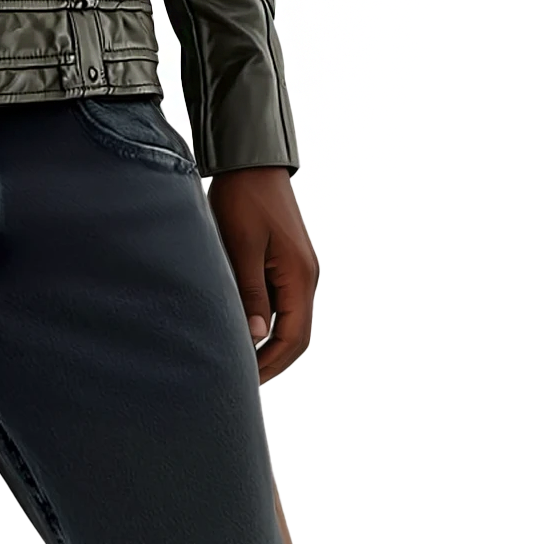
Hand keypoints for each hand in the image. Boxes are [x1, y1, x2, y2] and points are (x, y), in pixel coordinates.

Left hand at [205, 166, 318, 383]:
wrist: (251, 160)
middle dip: (271, 360)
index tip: (246, 382)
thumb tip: (257, 336)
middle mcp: (305, 277)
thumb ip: (250, 292)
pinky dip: (264, 318)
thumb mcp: (242, 247)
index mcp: (300, 277)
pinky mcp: (284, 260)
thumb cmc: (244, 199)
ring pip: (287, 319)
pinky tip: (240, 324)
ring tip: (237, 358)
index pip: (295, 339)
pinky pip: (280, 300)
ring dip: (267, 340)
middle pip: (295, 334)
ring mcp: (297, 268)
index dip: (272, 365)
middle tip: (241, 379)